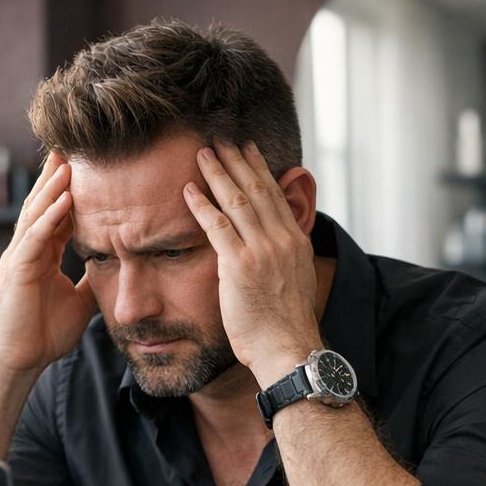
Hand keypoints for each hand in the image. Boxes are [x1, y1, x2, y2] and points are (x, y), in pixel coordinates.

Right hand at [0, 153, 95, 374]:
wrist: (19, 362)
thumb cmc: (43, 336)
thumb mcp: (79, 302)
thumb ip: (92, 282)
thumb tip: (115, 270)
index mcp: (41, 257)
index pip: (57, 215)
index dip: (69, 192)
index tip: (85, 168)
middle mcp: (27, 251)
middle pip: (42, 205)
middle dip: (55, 177)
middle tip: (69, 147)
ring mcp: (19, 258)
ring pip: (36, 214)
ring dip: (52, 187)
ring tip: (67, 161)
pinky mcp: (16, 270)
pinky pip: (34, 237)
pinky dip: (49, 216)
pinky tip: (64, 198)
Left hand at [183, 141, 320, 385]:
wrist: (287, 347)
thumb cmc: (285, 326)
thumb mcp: (295, 282)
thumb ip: (284, 258)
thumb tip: (276, 248)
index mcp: (296, 241)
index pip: (275, 195)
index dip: (259, 169)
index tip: (248, 149)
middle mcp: (281, 239)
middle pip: (256, 189)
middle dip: (237, 160)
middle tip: (221, 138)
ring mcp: (262, 250)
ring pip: (237, 200)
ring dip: (217, 173)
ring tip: (202, 153)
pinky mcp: (240, 265)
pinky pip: (217, 225)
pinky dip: (202, 204)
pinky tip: (189, 189)